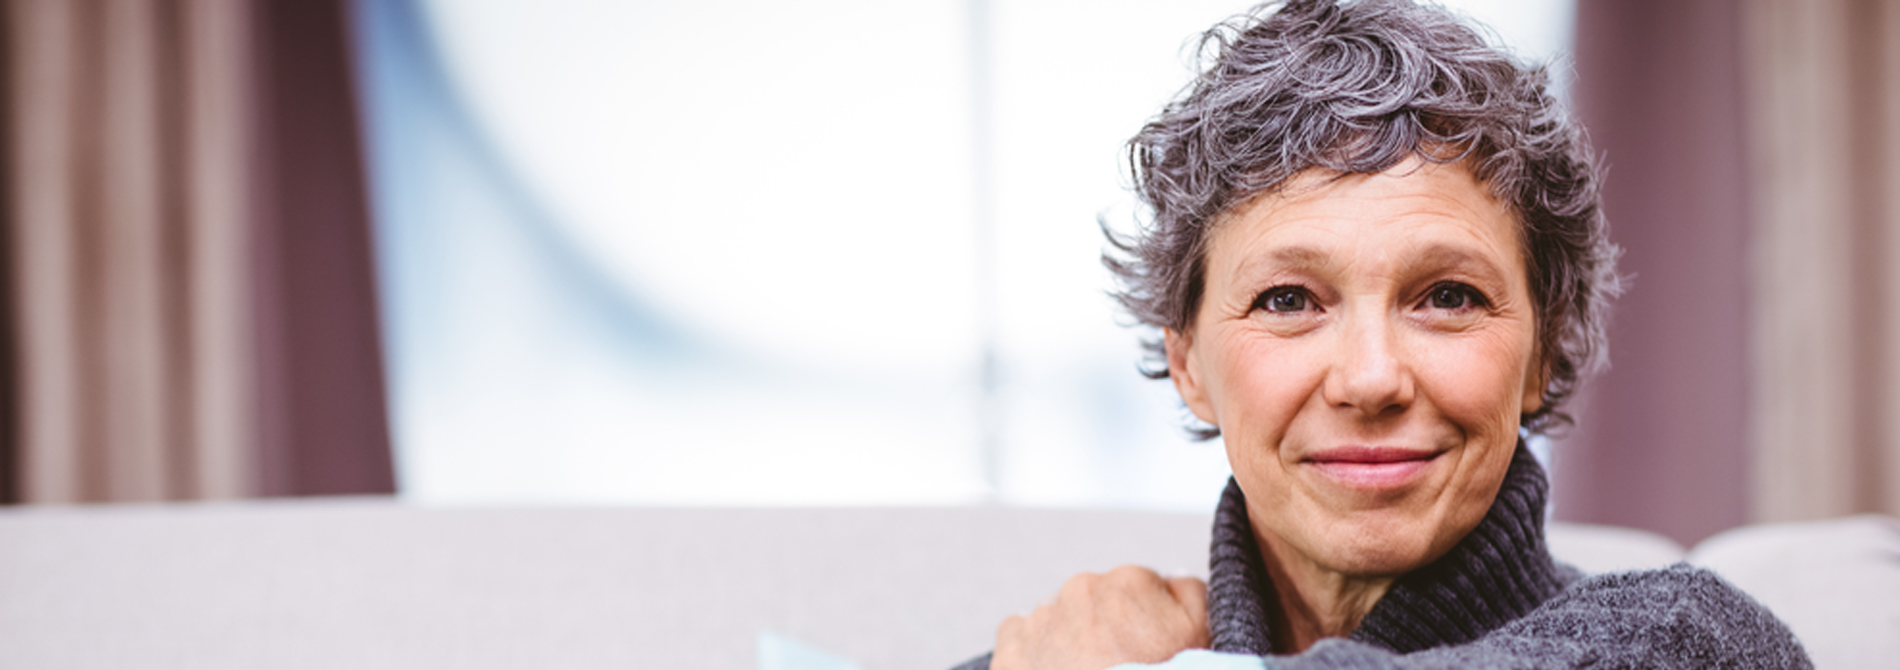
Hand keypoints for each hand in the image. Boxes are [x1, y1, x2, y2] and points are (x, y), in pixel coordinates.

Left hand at [991, 565, 1209, 669]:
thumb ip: (1190, 593)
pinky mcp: (1010, 655)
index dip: (1146, 623)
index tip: (1147, 649)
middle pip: (1094, 603)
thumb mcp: (1203, 634)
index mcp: (1128, 585)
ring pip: (1057, 621)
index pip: (1138, 588)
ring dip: (1069, 643)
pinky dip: (1033, 657)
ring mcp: (1040, 623)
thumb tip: (1170, 580)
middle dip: (1104, 631)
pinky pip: (1019, 640)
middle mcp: (1080, 593)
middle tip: (1118, 668)